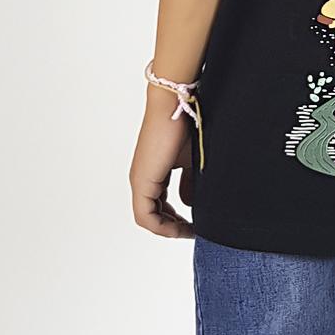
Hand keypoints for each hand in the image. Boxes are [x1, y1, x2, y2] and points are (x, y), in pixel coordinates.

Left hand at [129, 86, 195, 237]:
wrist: (175, 103)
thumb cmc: (185, 125)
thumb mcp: (191, 161)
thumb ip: (189, 183)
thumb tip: (188, 205)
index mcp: (151, 173)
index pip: (158, 207)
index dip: (175, 220)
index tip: (195, 224)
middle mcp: (141, 178)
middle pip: (152, 216)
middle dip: (173, 227)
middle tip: (193, 230)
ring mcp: (140, 180)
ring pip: (148, 217)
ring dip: (168, 227)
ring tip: (189, 229)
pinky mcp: (142, 180)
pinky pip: (146, 216)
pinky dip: (162, 225)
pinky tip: (181, 225)